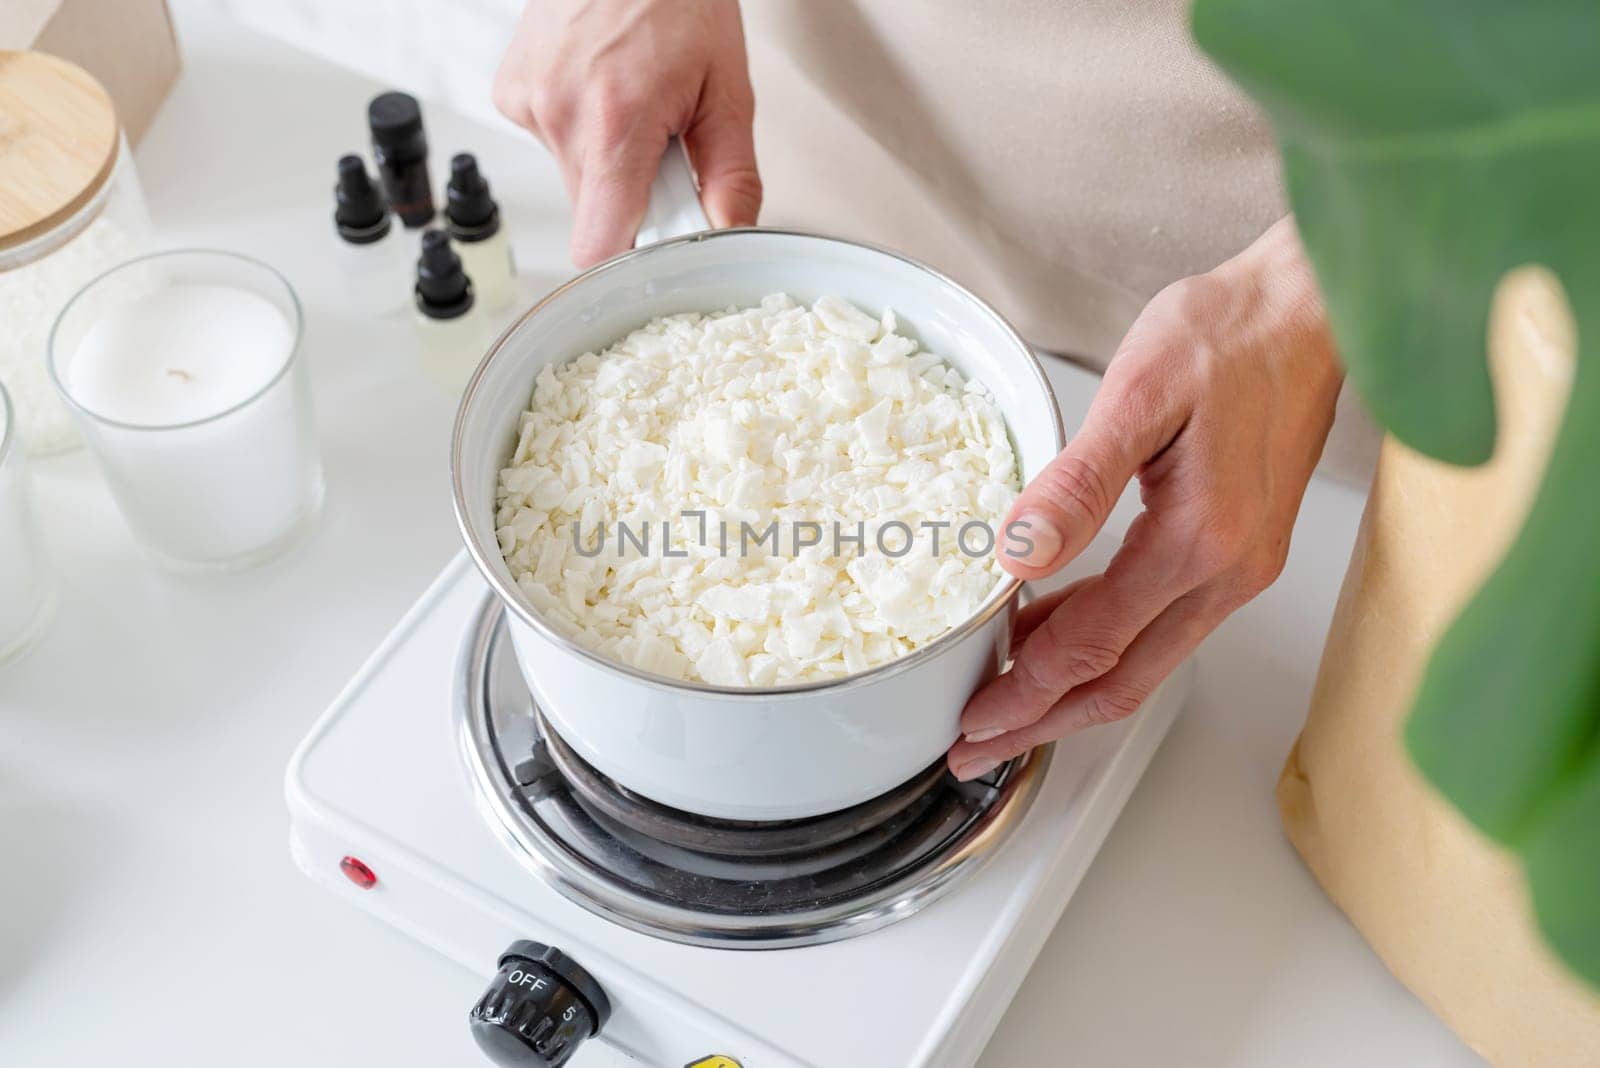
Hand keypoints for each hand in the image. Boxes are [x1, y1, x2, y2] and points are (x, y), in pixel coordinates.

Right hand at [493, 0, 760, 266]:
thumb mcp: (728, 88)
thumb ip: (731, 173)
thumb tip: (732, 233)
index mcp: (616, 123)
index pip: (597, 245)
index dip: (627, 259)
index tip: (653, 247)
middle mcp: (561, 115)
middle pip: (594, 212)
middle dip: (632, 195)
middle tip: (664, 145)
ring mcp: (529, 102)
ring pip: (574, 177)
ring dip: (607, 159)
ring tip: (632, 101)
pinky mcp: (511, 92)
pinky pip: (551, 141)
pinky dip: (579, 128)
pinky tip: (601, 86)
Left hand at [949, 217, 1342, 779]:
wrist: (1311, 307)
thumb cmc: (1231, 335)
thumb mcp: (1139, 394)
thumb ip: (1078, 483)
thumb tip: (1018, 553)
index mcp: (1200, 542)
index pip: (1094, 648)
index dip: (1025, 694)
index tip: (973, 724)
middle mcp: (1230, 571)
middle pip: (1122, 683)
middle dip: (1043, 723)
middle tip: (977, 749)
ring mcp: (1241, 566)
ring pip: (1145, 661)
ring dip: (1072, 690)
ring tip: (1006, 703)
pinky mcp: (1241, 549)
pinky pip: (1162, 622)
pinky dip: (1105, 641)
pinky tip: (1057, 628)